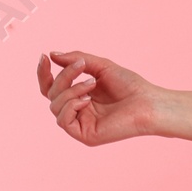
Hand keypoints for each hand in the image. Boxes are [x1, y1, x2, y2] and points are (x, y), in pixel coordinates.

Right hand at [36, 50, 155, 145]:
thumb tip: (51, 55)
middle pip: (51, 94)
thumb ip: (76, 60)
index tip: (44, 57)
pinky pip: (63, 120)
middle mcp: (77, 110)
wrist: (148, 102)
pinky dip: (71, 105)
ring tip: (91, 83)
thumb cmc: (129, 85)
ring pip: (54, 106)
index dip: (43, 73)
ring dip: (70, 90)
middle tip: (81, 67)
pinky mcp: (84, 135)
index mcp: (79, 95)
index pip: (51, 87)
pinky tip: (87, 100)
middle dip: (63, 77)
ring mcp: (80, 123)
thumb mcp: (100, 66)